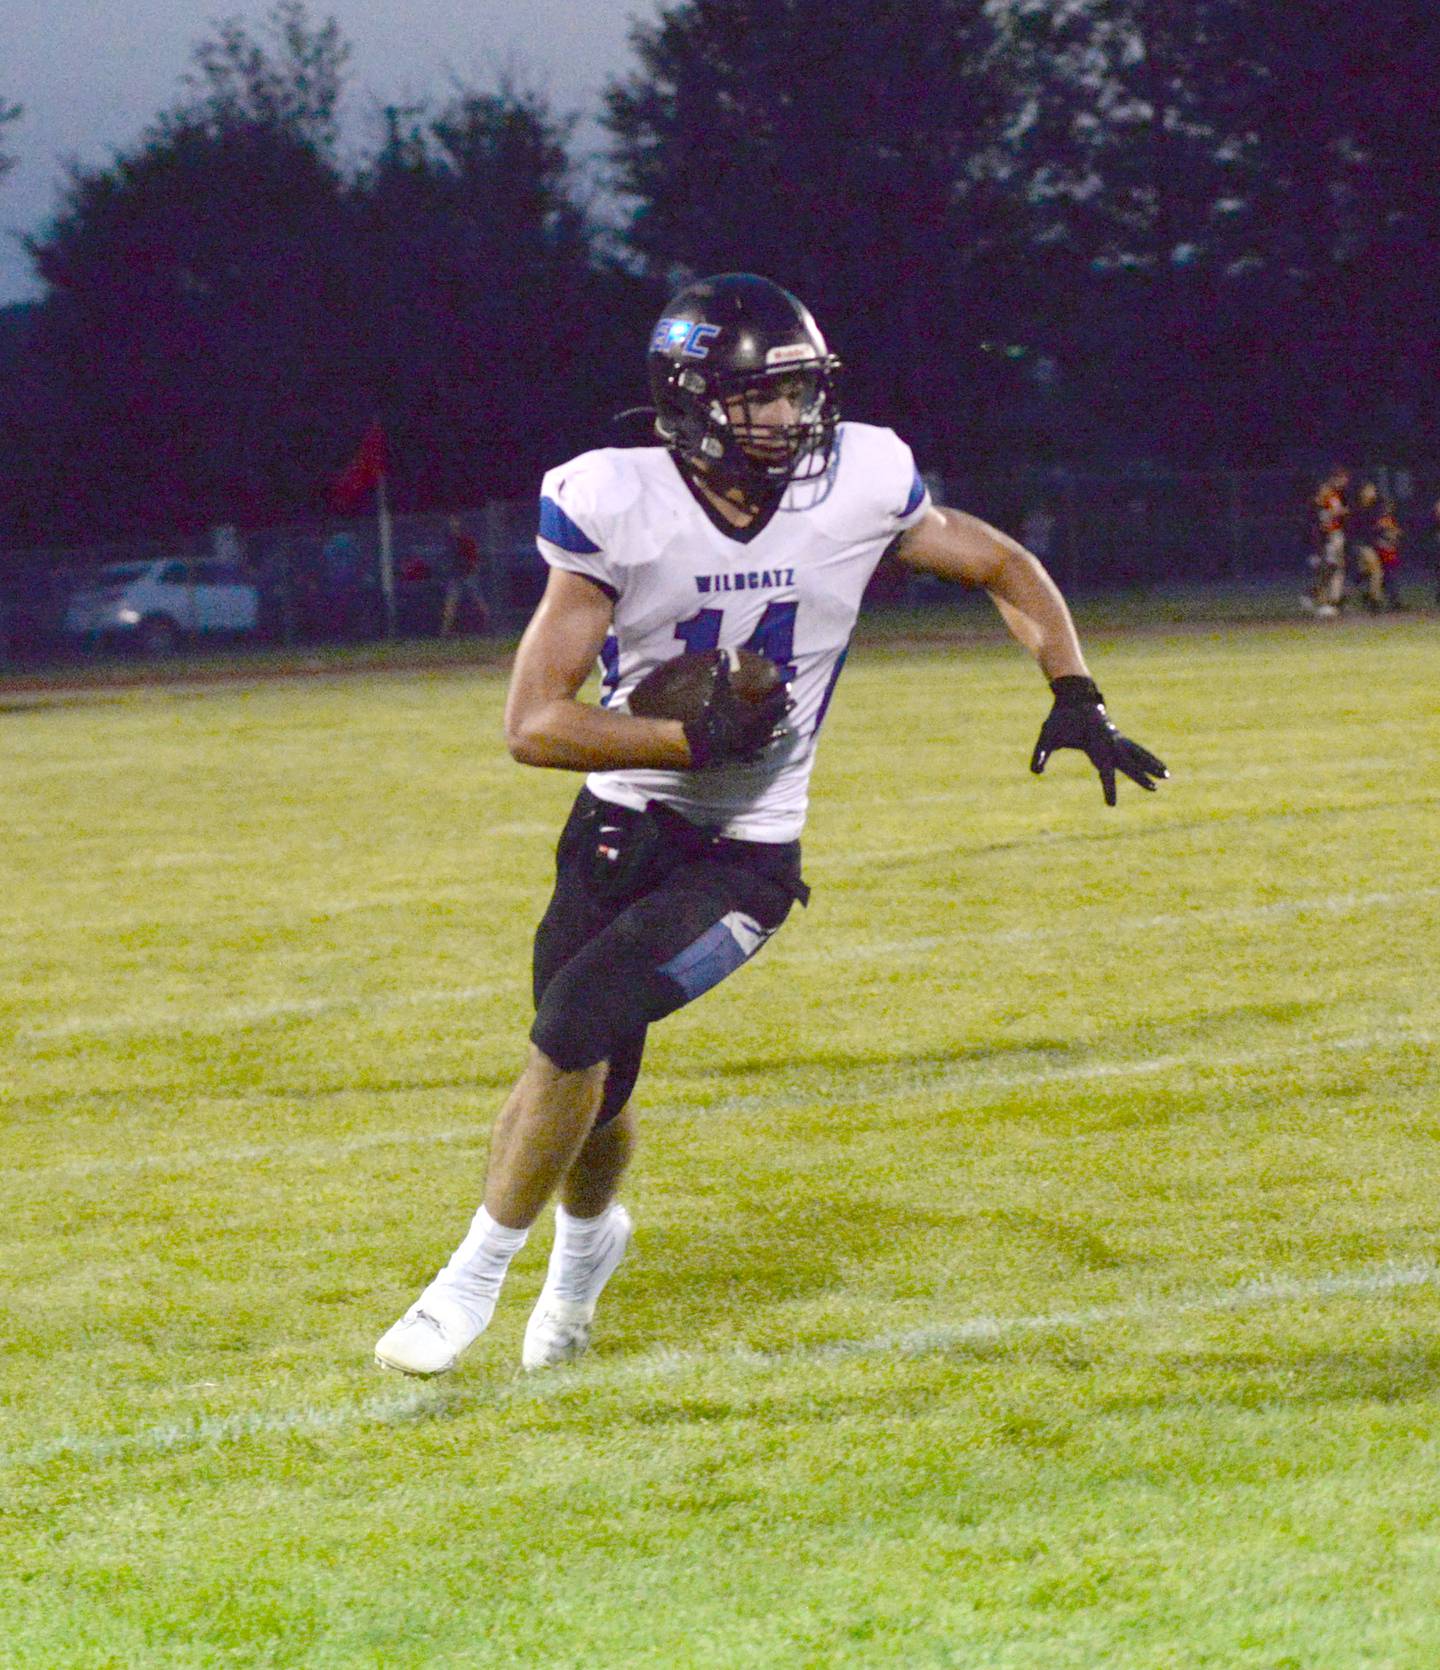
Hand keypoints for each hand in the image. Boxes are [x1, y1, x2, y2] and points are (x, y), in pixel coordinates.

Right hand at [683, 653, 789, 767]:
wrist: (705, 743)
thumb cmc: (715, 715)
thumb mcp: (720, 691)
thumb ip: (723, 672)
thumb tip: (722, 652)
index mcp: (757, 714)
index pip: (776, 701)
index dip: (783, 693)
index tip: (790, 687)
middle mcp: (760, 730)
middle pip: (777, 718)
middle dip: (786, 710)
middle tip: (795, 704)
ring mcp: (753, 745)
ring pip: (770, 738)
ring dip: (778, 734)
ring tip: (786, 732)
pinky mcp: (743, 756)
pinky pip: (755, 756)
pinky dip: (759, 755)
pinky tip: (763, 757)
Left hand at [1030, 675, 1168, 806]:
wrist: (1073, 696)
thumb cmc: (1059, 718)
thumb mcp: (1047, 736)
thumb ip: (1041, 754)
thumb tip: (1035, 772)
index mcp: (1095, 744)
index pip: (1104, 771)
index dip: (1108, 788)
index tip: (1112, 805)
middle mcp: (1110, 741)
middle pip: (1128, 762)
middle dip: (1141, 776)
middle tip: (1154, 789)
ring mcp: (1116, 738)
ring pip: (1138, 753)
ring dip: (1152, 764)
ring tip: (1167, 776)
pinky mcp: (1117, 736)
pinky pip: (1135, 749)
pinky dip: (1146, 756)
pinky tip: (1156, 766)